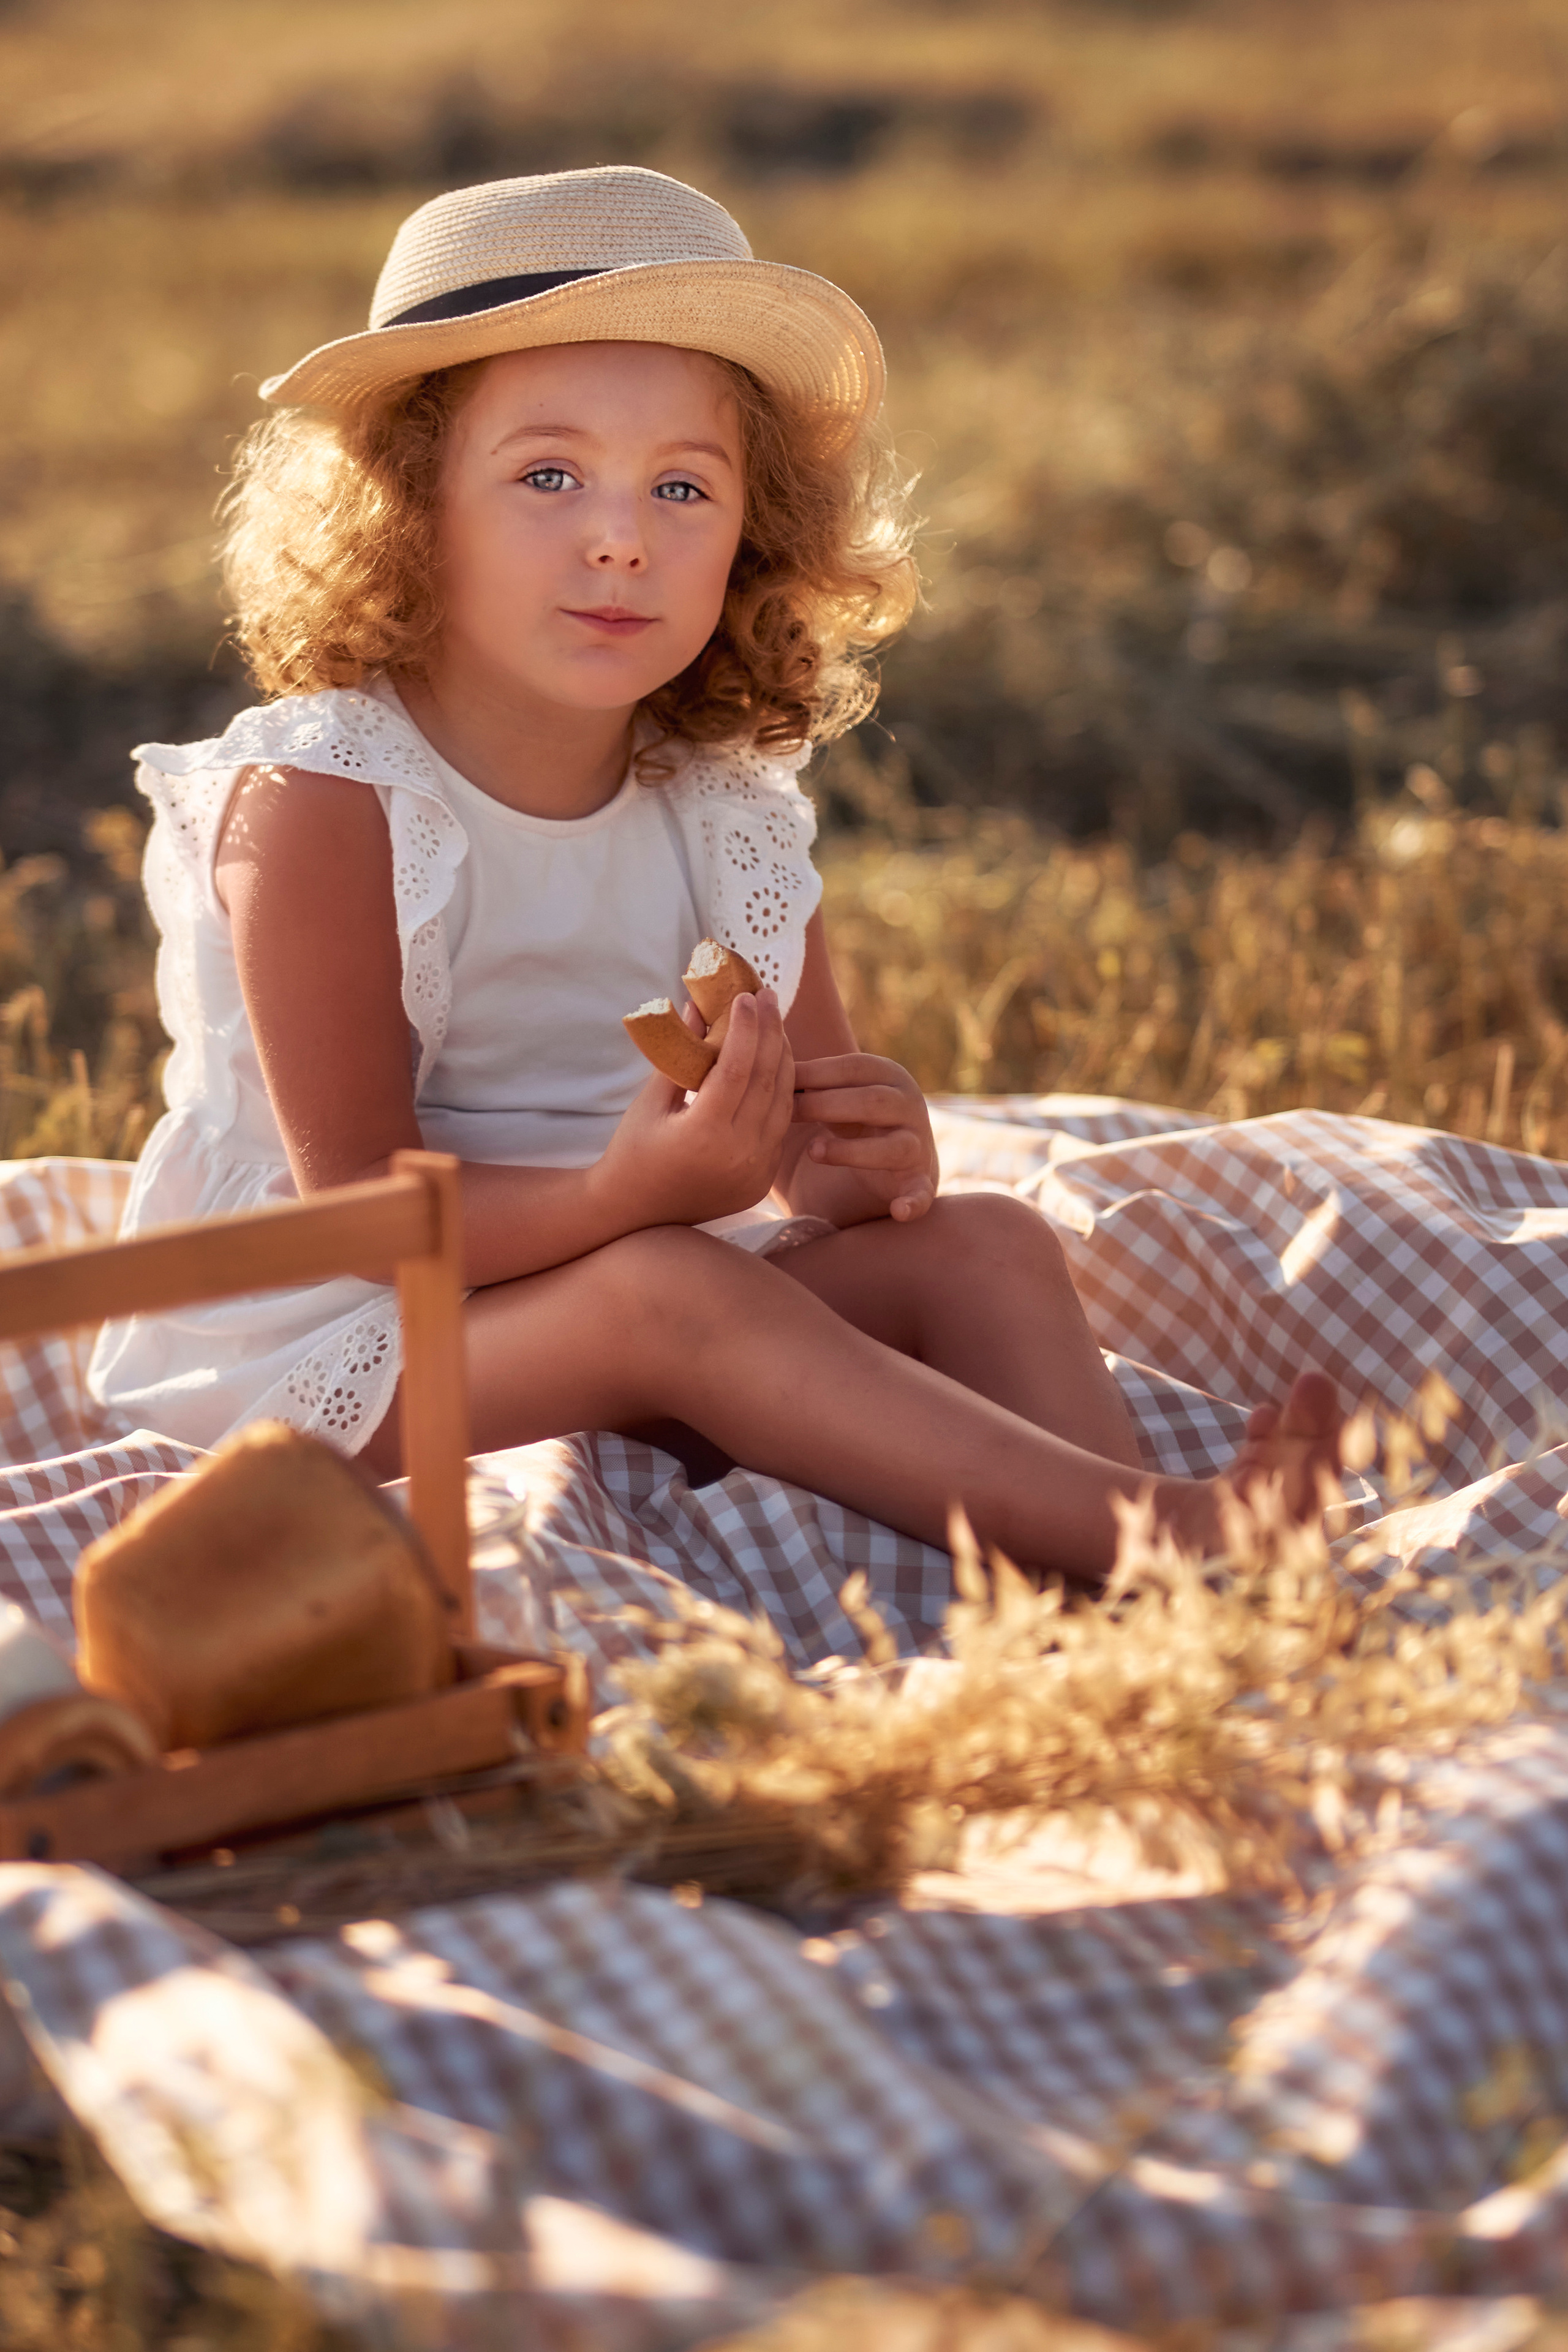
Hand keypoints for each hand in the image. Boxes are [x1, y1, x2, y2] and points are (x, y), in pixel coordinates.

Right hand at [594, 988, 795, 1229]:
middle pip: (768, 1079)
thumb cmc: (633, 1150)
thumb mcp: (650, 1100)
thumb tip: (698, 1004)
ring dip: (783, 1059)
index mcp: (704, 1133)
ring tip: (774, 1024)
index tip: (746, 995)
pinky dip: (779, 1091)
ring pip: (783, 1101)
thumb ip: (679, 1053)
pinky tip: (773, 1064)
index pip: (738, 1067)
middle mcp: (738, 1153)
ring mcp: (755, 1169)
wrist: (635, 1213)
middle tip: (768, 997)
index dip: (746, 1027)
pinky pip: (779, 1126)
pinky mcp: (763, 1179)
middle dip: (771, 1032)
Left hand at [791, 1053, 938, 1222]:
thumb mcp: (831, 1095)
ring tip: (813, 1152)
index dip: (815, 1073)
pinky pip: (921, 1193)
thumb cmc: (848, 1119)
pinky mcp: (920, 1182)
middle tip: (787, 1113)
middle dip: (826, 1106)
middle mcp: (909, 1105)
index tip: (778, 1080)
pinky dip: (912, 1203)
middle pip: (872, 1101)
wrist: (890, 1164)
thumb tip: (761, 1052)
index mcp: (887, 1075)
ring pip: (893, 1146)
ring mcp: (917, 1145)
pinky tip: (899, 1212)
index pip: (853, 1068)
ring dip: (851, 1151)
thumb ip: (806, 1079)